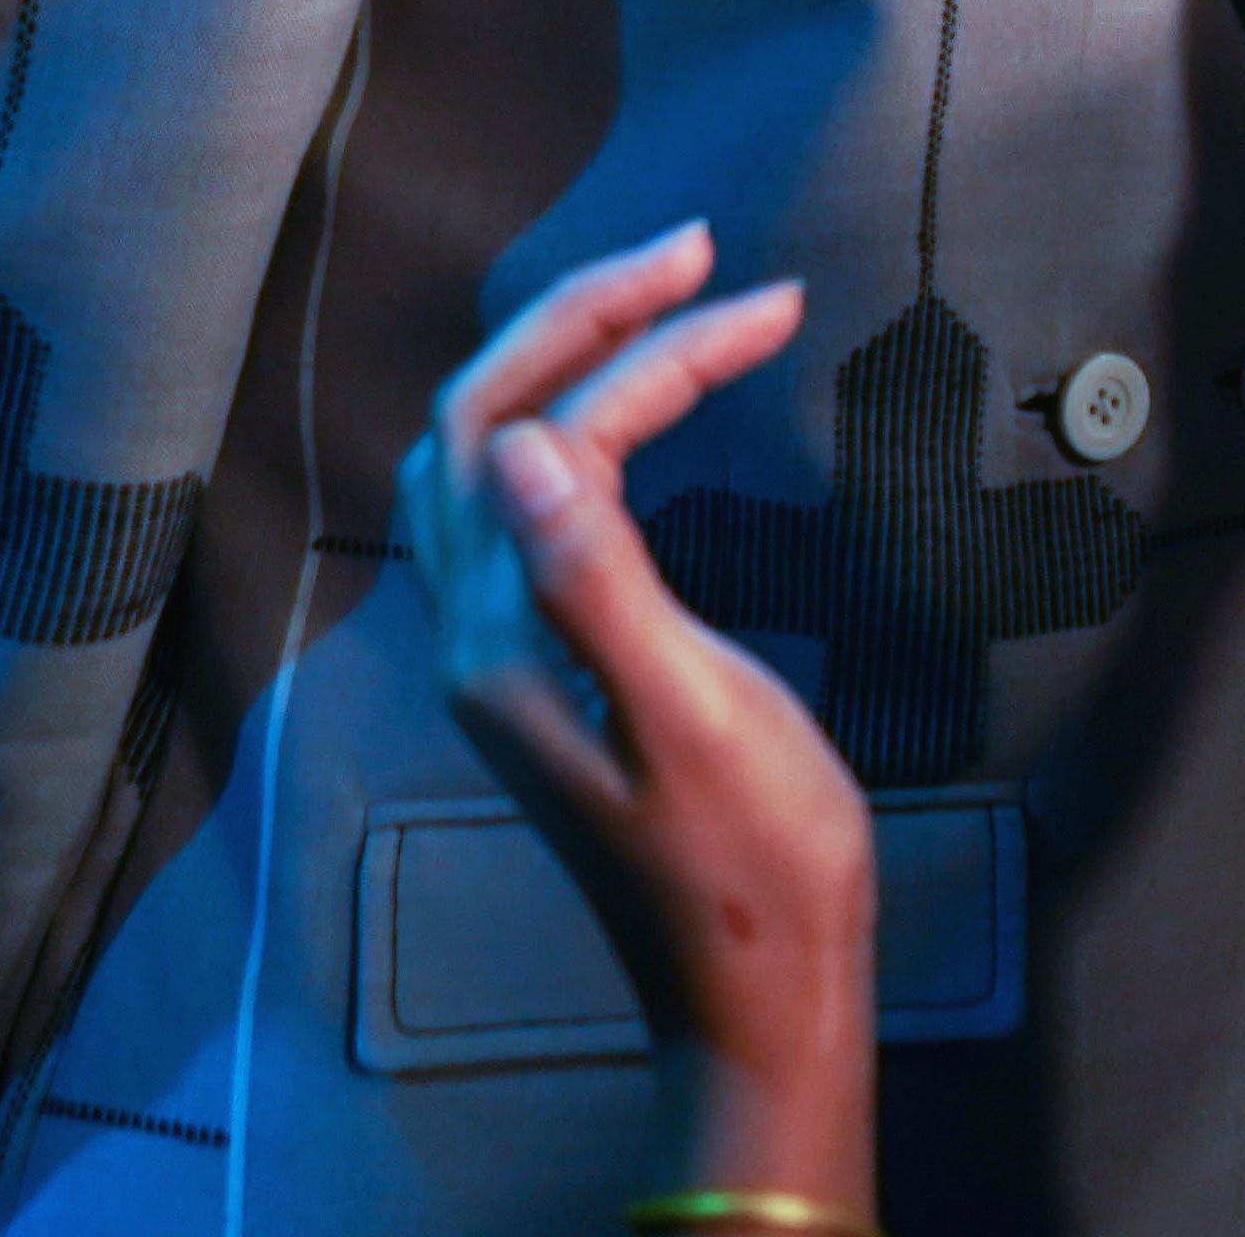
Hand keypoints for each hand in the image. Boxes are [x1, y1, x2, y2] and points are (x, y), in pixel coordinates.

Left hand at [403, 222, 875, 1216]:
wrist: (758, 992)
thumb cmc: (747, 868)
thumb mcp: (691, 722)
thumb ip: (597, 584)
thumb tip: (522, 444)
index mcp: (508, 642)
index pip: (547, 432)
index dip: (645, 350)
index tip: (761, 302)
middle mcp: (482, 634)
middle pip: (483, 422)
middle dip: (584, 315)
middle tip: (699, 251)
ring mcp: (509, 649)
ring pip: (493, 456)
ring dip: (569, 356)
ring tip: (672, 294)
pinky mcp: (549, 661)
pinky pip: (530, 501)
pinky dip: (583, 420)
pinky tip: (646, 409)